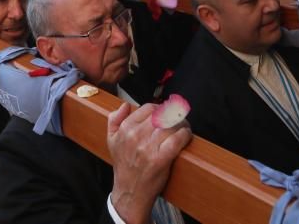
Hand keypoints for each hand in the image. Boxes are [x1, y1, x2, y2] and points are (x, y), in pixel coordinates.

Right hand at [107, 102, 191, 223]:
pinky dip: (184, 135)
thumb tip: (124, 105)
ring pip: (170, 125)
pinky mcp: (160, 159)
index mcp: (125, 129)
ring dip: (181, 123)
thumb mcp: (111, 141)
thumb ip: (114, 120)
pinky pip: (176, 139)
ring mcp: (148, 148)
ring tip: (184, 126)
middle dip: (173, 115)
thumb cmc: (124, 167)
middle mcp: (135, 136)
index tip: (166, 113)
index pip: (148, 108)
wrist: (130, 192)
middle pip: (162, 115)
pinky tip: (186, 135)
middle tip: (179, 118)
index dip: (161, 109)